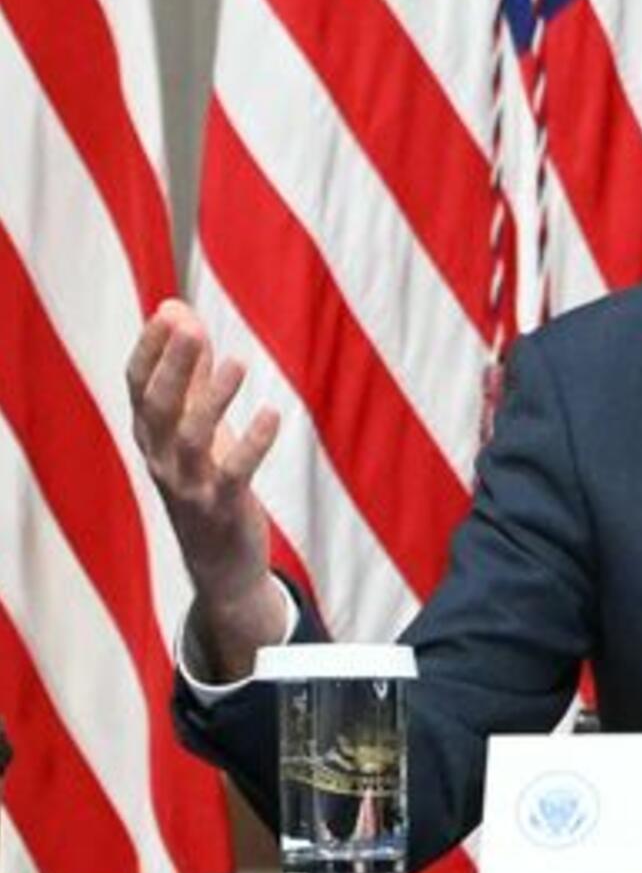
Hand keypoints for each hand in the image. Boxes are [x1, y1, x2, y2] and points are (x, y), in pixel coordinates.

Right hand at [127, 299, 286, 677]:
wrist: (221, 563)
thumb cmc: (207, 480)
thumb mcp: (194, 425)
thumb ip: (187, 371)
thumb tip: (176, 309)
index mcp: (150, 436)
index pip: (136, 387)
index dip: (150, 349)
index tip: (169, 311)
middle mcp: (160, 459)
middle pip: (157, 407)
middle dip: (172, 365)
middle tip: (191, 325)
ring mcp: (189, 486)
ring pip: (191, 438)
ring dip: (212, 399)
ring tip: (236, 362)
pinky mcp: (222, 508)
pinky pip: (234, 473)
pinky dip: (253, 443)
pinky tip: (273, 414)